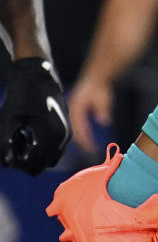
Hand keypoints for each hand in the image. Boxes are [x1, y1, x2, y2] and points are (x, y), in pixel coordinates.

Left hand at [0, 57, 70, 174]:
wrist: (38, 73)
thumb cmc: (21, 95)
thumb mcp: (8, 121)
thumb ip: (4, 145)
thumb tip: (6, 163)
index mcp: (51, 136)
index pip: (34, 167)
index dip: (18, 165)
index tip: (9, 150)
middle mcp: (63, 136)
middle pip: (43, 165)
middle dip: (27, 161)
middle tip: (14, 144)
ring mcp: (67, 132)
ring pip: (50, 157)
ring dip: (35, 154)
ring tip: (21, 137)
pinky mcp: (66, 127)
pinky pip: (55, 148)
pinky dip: (42, 146)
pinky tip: (29, 132)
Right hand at [68, 76, 114, 154]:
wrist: (95, 77)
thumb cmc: (100, 88)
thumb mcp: (104, 98)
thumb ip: (103, 110)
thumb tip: (104, 122)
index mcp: (77, 108)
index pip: (79, 128)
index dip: (85, 140)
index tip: (91, 148)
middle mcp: (72, 110)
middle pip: (74, 131)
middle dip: (81, 142)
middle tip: (90, 151)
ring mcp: (71, 111)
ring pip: (73, 129)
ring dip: (79, 138)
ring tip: (88, 146)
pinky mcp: (73, 111)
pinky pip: (74, 125)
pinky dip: (79, 132)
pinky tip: (86, 137)